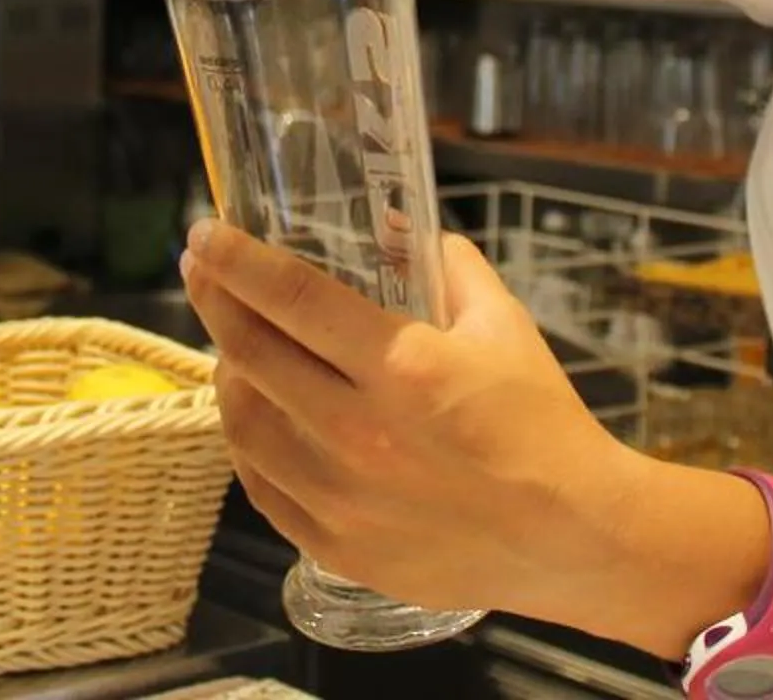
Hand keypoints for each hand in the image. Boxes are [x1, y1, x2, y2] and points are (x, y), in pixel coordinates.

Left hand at [180, 219, 653, 629]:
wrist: (572, 537)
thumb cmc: (541, 423)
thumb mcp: (503, 324)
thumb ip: (445, 264)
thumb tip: (392, 226)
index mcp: (403, 368)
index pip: (292, 298)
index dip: (237, 260)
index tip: (204, 234)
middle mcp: (360, 434)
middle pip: (252, 354)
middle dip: (215, 301)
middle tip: (200, 271)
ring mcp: (341, 498)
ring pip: (244, 423)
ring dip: (226, 372)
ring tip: (230, 343)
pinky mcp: (336, 547)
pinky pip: (262, 486)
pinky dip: (246, 443)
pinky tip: (253, 415)